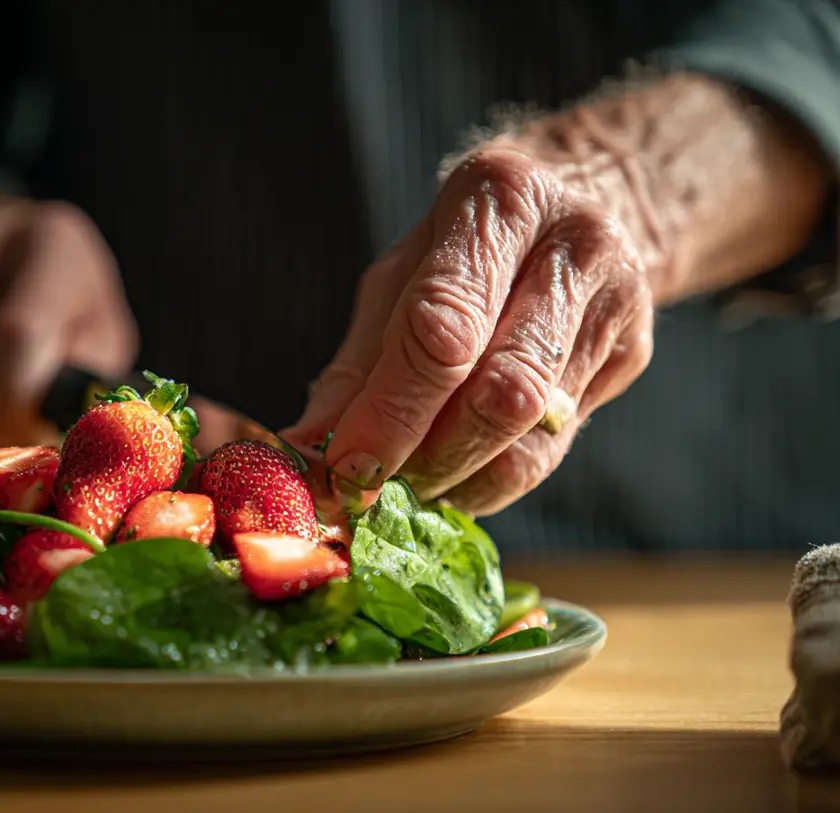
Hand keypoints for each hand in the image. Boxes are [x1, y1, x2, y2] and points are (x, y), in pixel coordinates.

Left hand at [290, 147, 655, 515]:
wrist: (588, 197)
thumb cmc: (465, 242)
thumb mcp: (399, 274)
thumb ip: (357, 363)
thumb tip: (310, 450)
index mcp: (502, 200)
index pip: (444, 326)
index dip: (391, 412)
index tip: (346, 468)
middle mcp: (575, 246)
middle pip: (501, 391)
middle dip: (426, 457)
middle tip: (369, 488)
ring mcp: (617, 305)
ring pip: (532, 436)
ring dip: (456, 481)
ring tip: (404, 488)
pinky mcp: (631, 359)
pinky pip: (551, 450)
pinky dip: (487, 481)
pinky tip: (450, 478)